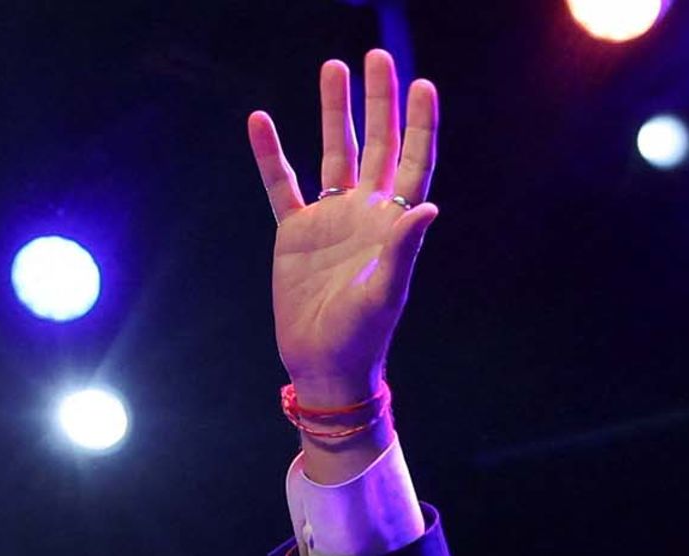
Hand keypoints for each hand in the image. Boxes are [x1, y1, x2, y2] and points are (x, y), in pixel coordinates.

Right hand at [247, 51, 439, 404]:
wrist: (324, 365)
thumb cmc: (362, 337)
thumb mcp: (385, 293)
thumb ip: (404, 249)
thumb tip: (427, 205)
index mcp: (393, 226)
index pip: (413, 164)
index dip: (419, 126)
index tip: (422, 85)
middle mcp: (365, 215)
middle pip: (377, 146)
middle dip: (380, 102)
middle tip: (379, 57)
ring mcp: (330, 220)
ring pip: (334, 153)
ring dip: (336, 112)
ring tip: (333, 66)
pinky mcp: (294, 233)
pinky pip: (280, 184)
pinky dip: (270, 154)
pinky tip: (261, 119)